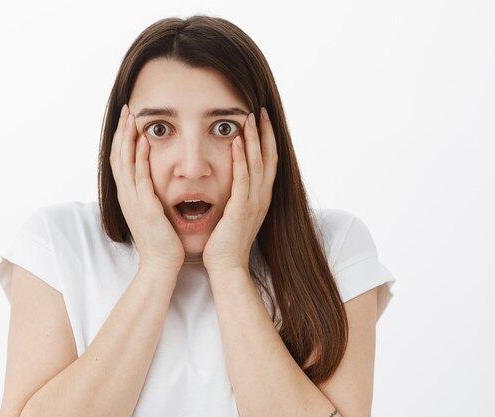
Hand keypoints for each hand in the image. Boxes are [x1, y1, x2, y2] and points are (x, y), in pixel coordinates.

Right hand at [109, 104, 184, 273]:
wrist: (161, 264)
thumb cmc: (161, 240)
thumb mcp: (152, 211)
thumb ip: (150, 194)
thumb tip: (153, 180)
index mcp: (129, 195)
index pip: (120, 160)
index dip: (123, 138)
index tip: (129, 118)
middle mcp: (127, 195)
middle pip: (118, 156)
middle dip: (122, 131)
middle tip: (127, 110)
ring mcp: (134, 201)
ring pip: (125, 163)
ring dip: (128, 139)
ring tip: (133, 118)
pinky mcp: (145, 208)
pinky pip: (140, 179)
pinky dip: (141, 159)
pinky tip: (145, 143)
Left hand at [202, 108, 277, 274]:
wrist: (227, 267)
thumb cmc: (227, 243)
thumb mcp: (236, 214)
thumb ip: (238, 197)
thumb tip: (234, 183)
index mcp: (260, 198)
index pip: (268, 163)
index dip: (267, 140)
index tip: (262, 121)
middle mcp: (261, 198)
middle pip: (268, 158)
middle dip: (264, 133)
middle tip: (260, 111)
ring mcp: (253, 203)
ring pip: (256, 164)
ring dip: (253, 140)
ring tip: (249, 118)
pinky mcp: (241, 210)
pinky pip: (242, 179)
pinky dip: (240, 159)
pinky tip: (236, 142)